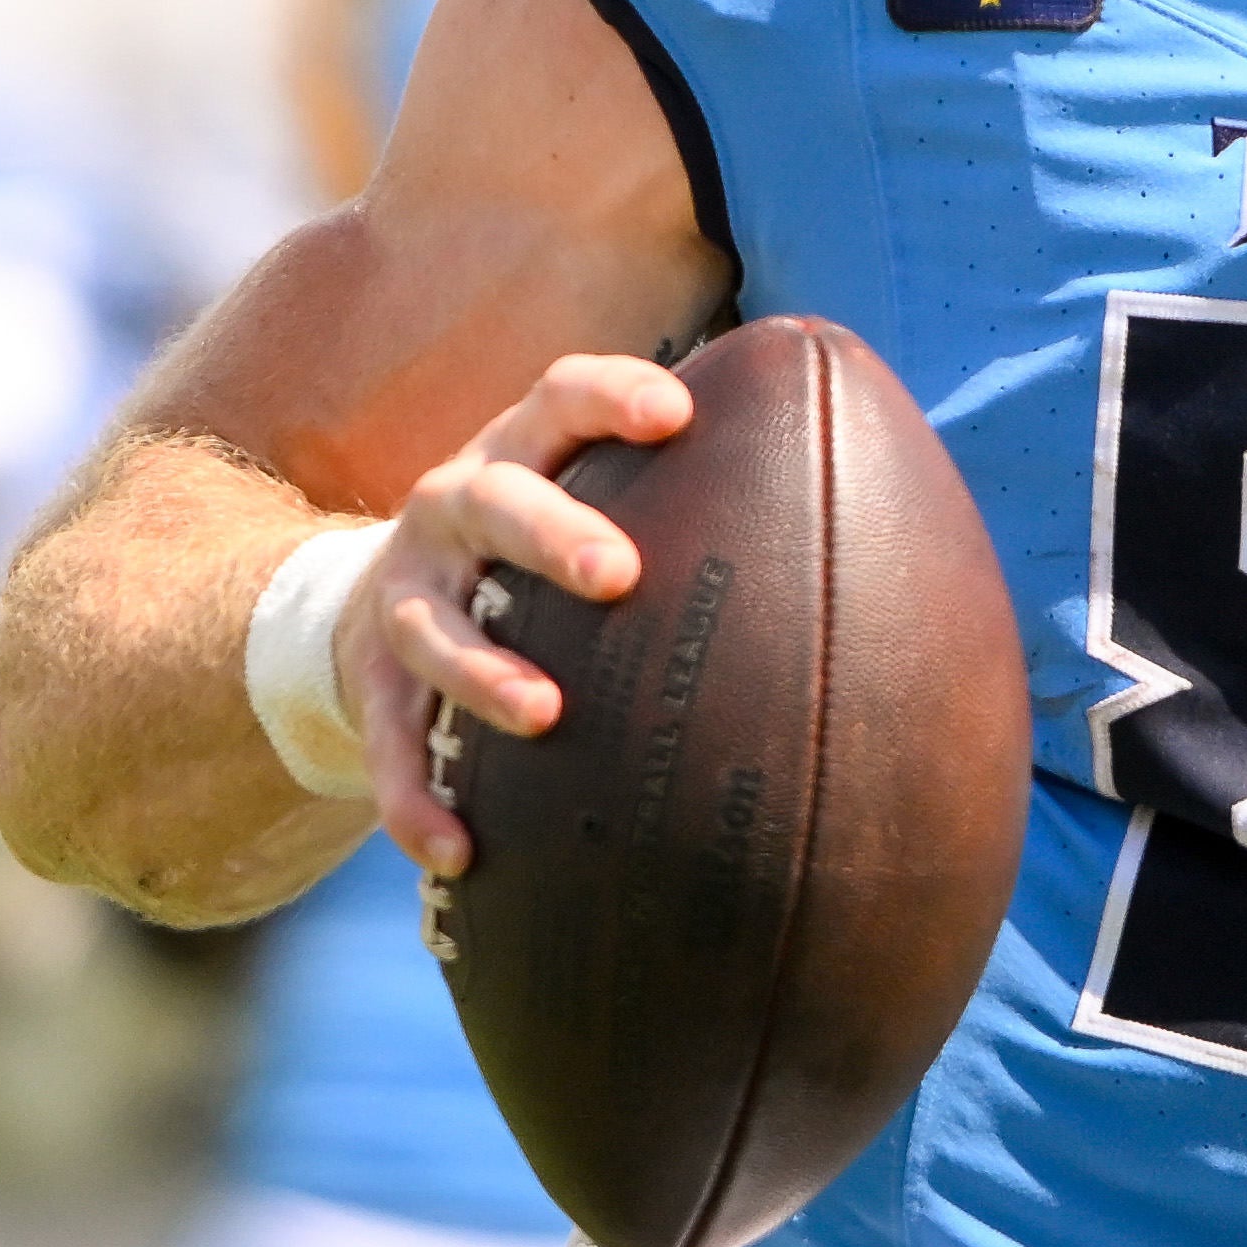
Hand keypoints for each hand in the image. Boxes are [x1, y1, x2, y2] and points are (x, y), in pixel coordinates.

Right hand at [351, 353, 693, 870]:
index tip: (675, 413)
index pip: (559, 398)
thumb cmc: (535, 549)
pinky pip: (390, 744)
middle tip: (620, 574)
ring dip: (484, 671)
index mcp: (518, 452)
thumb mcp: (585, 498)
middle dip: (553, 533)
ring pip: (436, 626)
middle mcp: (452, 510)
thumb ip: (691, 497)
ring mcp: (406, 595)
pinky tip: (458, 850)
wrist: (374, 604)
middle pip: (494, 502)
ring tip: (544, 714)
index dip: (611, 396)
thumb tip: (873, 521)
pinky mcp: (373, 683)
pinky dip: (416, 797)